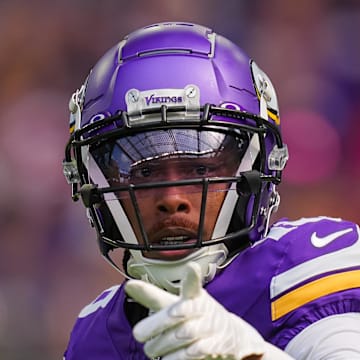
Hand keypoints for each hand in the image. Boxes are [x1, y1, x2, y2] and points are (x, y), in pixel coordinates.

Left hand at [125, 262, 265, 359]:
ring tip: (152, 349)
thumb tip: (128, 285)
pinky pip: (191, 353)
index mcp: (193, 295)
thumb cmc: (194, 316)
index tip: (191, 267)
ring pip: (181, 335)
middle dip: (155, 324)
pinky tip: (168, 358)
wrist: (231, 337)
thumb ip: (152, 296)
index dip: (192, 276)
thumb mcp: (175, 302)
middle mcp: (202, 308)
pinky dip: (176, 357)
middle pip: (177, 313)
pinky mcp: (215, 346)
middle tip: (138, 334)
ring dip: (162, 345)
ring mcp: (210, 327)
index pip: (192, 283)